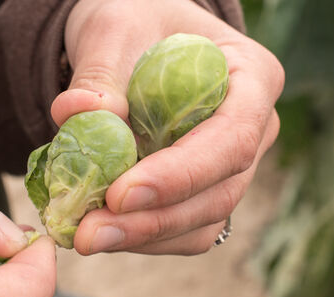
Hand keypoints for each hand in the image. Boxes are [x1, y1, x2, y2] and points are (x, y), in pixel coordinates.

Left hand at [53, 0, 282, 254]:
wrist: (135, 37)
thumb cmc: (136, 20)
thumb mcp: (114, 27)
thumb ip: (100, 71)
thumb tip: (77, 115)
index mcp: (253, 77)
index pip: (232, 139)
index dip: (181, 174)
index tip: (121, 194)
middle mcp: (255, 127)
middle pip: (222, 190)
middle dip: (155, 219)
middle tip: (90, 233)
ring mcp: (234, 164)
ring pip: (204, 219)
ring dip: (146, 236)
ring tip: (87, 235)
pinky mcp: (207, 189)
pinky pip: (185, 229)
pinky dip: (144, 237)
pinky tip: (102, 229)